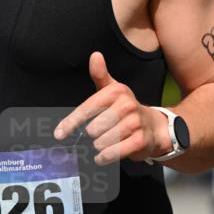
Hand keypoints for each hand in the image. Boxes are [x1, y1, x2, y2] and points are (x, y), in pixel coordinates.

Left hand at [53, 52, 169, 164]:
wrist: (154, 126)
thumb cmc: (126, 109)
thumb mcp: (113, 90)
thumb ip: (100, 75)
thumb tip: (95, 55)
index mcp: (116, 91)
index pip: (86, 109)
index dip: (71, 123)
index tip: (59, 134)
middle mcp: (127, 105)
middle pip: (92, 128)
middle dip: (90, 136)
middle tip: (95, 136)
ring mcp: (135, 123)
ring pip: (101, 142)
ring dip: (97, 147)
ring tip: (101, 144)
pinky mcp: (140, 140)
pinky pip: (113, 153)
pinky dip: (104, 157)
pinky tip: (102, 156)